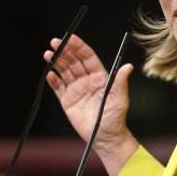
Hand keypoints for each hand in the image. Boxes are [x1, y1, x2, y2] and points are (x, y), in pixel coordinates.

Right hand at [44, 34, 137, 175]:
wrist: (105, 137)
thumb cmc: (115, 119)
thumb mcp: (120, 99)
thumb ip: (121, 82)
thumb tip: (128, 66)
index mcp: (100, 78)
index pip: (88, 58)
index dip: (79, 47)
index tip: (70, 38)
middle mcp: (87, 81)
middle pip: (74, 62)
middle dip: (65, 51)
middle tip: (55, 42)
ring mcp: (76, 90)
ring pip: (65, 72)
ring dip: (56, 62)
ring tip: (48, 54)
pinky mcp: (67, 101)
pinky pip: (58, 87)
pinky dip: (53, 80)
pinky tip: (49, 73)